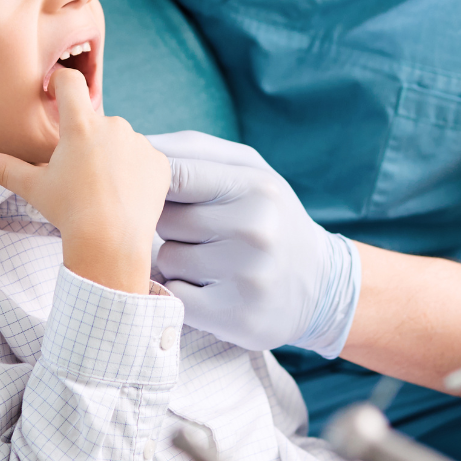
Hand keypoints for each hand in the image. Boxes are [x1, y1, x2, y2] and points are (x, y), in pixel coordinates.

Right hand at [0, 69, 168, 292]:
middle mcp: (113, 126)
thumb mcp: (34, 189)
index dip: (60, 81)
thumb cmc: (69, 211)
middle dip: (87, 140)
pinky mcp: (159, 162)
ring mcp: (139, 143)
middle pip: (96, 121)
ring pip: (121, 141)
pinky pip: (144, 160)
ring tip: (102, 189)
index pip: (70, 82)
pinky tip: (124, 195)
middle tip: (79, 173)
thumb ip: (6, 169)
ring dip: (112, 156)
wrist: (110, 241)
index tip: (54, 91)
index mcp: (80, 125)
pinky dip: (135, 173)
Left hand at [148, 132, 358, 354]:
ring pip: (167, 259)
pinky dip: (182, 292)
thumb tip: (138, 144)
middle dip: (171, 224)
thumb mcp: (249, 171)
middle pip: (165, 219)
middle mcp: (255, 229)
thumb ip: (194, 150)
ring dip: (177, 260)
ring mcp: (248, 275)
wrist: (322, 285)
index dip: (153, 182)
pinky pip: (175, 296)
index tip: (152, 189)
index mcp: (256, 186)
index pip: (176, 174)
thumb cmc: (270, 216)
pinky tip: (209, 288)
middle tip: (201, 231)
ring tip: (210, 261)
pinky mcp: (237, 317)